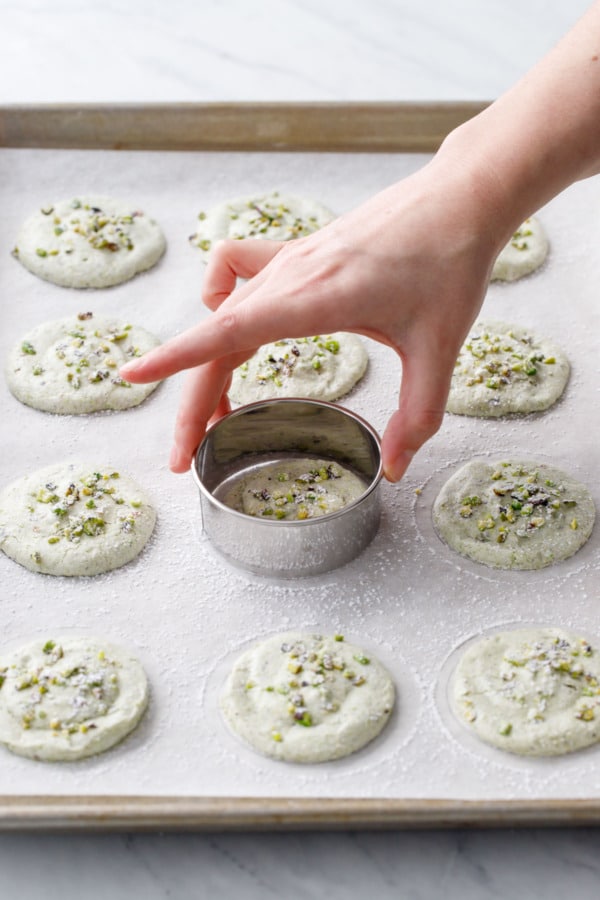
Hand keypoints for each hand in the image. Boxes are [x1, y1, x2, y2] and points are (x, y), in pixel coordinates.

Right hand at [121, 155, 501, 479]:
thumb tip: (396, 469)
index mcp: (316, 296)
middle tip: (186, 458)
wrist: (460, 199)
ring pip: (224, 316)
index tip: (131, 379)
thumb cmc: (451, 265)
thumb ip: (417, 416)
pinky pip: (236, 269)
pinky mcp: (298, 254)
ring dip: (207, 364)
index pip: (226, 328)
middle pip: (216, 340)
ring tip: (217, 415)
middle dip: (193, 403)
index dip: (175, 357)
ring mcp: (290, 261)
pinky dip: (221, 296)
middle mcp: (290, 276)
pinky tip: (234, 317)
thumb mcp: (439, 349)